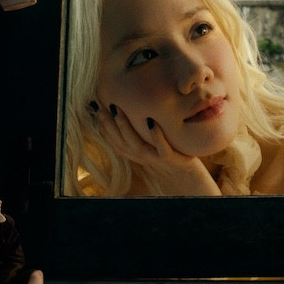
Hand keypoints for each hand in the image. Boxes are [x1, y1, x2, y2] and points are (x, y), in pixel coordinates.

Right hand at [94, 103, 220, 195]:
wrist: (189, 178)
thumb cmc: (170, 156)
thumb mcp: (151, 143)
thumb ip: (139, 131)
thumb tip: (129, 110)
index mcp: (135, 153)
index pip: (114, 138)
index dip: (103, 124)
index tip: (94, 105)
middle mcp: (141, 156)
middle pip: (120, 141)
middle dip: (108, 123)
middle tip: (100, 105)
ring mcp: (155, 158)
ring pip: (135, 144)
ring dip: (125, 127)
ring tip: (117, 109)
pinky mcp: (171, 159)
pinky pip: (162, 149)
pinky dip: (156, 136)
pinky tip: (151, 122)